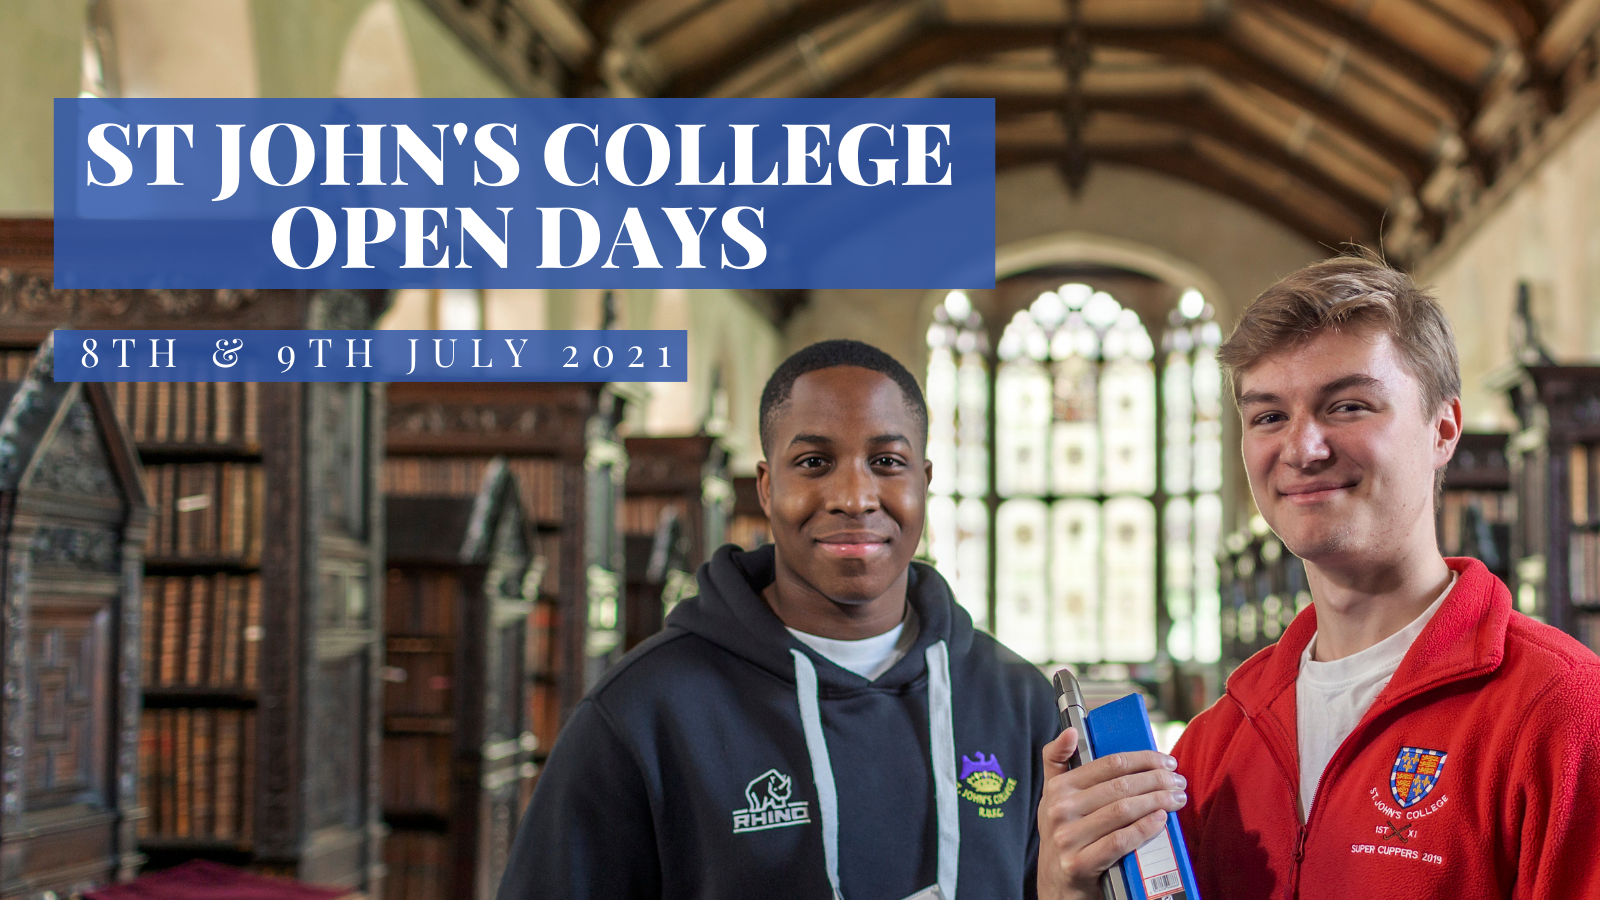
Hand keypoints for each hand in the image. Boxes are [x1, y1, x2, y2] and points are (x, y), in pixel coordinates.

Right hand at [1035, 727, 1186, 899]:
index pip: (1108, 764)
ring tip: (1177, 798)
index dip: (1143, 759)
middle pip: (1120, 787)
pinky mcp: (1079, 864)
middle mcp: (1060, 810)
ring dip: (1157, 801)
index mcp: (1057, 788)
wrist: (1055, 886)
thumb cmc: (1063, 835)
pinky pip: (1119, 841)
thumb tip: (1071, 730)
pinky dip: (1144, 829)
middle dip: (1157, 780)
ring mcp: (1068, 838)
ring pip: (1123, 811)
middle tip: (1178, 780)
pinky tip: (1161, 820)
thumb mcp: (1052, 797)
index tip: (1166, 760)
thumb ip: (1057, 761)